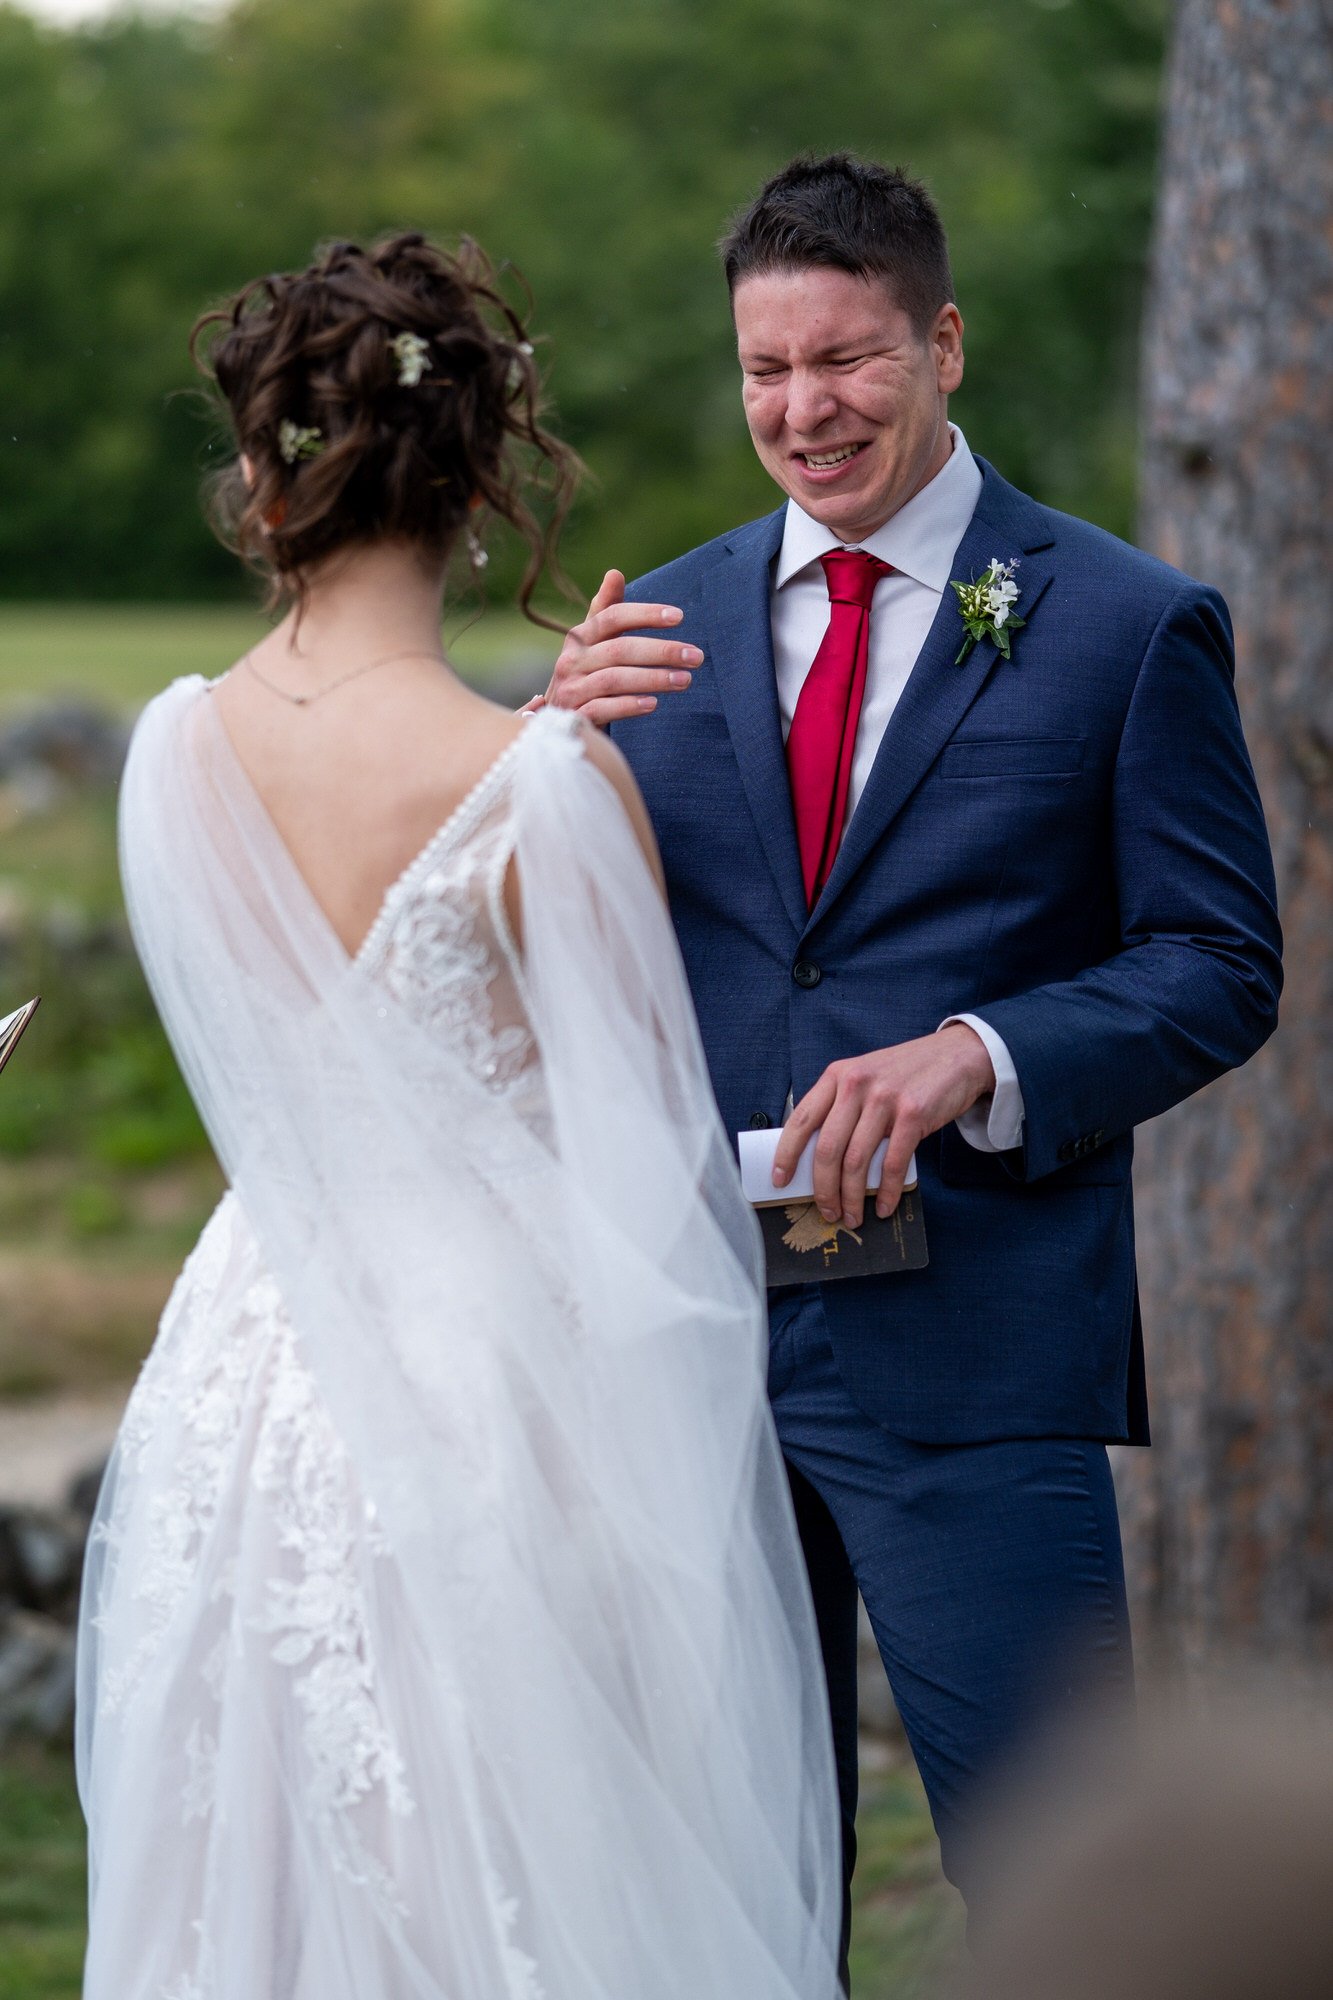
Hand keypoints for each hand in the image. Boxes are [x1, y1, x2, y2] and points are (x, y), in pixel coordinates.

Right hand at [545, 569, 702, 726]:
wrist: (557, 720)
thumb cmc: (584, 675)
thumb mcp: (592, 643)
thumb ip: (606, 611)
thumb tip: (615, 573)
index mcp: (579, 638)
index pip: (612, 617)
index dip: (645, 614)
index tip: (679, 617)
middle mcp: (571, 661)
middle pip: (619, 649)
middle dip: (660, 651)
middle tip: (696, 656)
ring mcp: (571, 690)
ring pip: (613, 680)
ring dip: (653, 679)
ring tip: (685, 680)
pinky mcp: (575, 716)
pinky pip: (603, 709)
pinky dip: (628, 706)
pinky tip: (654, 704)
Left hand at [772, 1024, 996, 1227]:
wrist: (958, 1055)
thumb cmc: (907, 1073)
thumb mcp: (865, 1077)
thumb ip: (842, 1106)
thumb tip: (819, 1158)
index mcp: (837, 1076)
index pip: (801, 1119)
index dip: (787, 1154)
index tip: (781, 1180)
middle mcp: (856, 1085)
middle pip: (827, 1148)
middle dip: (823, 1189)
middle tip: (827, 1211)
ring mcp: (884, 1099)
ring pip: (856, 1161)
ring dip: (852, 1197)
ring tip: (853, 1216)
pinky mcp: (913, 1114)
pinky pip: (892, 1164)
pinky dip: (887, 1192)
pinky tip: (885, 1206)